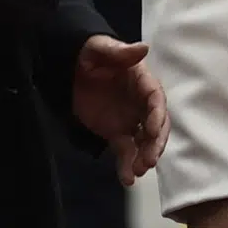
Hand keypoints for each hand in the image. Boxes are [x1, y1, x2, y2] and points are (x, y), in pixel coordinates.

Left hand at [70, 36, 167, 185]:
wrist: (70, 67)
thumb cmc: (88, 53)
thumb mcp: (98, 48)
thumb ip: (119, 51)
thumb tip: (143, 48)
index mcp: (142, 81)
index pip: (155, 98)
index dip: (156, 114)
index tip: (152, 129)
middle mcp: (141, 103)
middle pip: (156, 125)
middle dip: (154, 144)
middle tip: (150, 160)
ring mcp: (130, 120)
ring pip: (143, 143)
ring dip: (143, 158)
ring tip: (137, 172)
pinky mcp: (117, 133)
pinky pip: (125, 152)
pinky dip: (127, 166)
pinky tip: (127, 179)